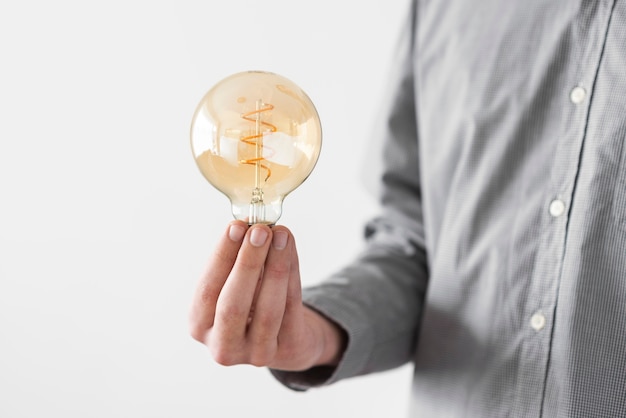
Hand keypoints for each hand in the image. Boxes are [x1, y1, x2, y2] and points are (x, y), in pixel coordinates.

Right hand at [189, 221, 344, 370]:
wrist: (285, 338)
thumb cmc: (252, 302)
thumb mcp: (235, 284)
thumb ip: (237, 260)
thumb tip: (251, 226)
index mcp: (199, 326)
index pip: (207, 290)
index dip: (222, 257)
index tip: (236, 226)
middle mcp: (223, 346)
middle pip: (233, 304)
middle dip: (248, 263)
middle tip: (260, 230)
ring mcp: (256, 354)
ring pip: (267, 309)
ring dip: (276, 267)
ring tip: (282, 235)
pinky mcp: (287, 350)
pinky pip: (291, 308)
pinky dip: (292, 275)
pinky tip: (290, 250)